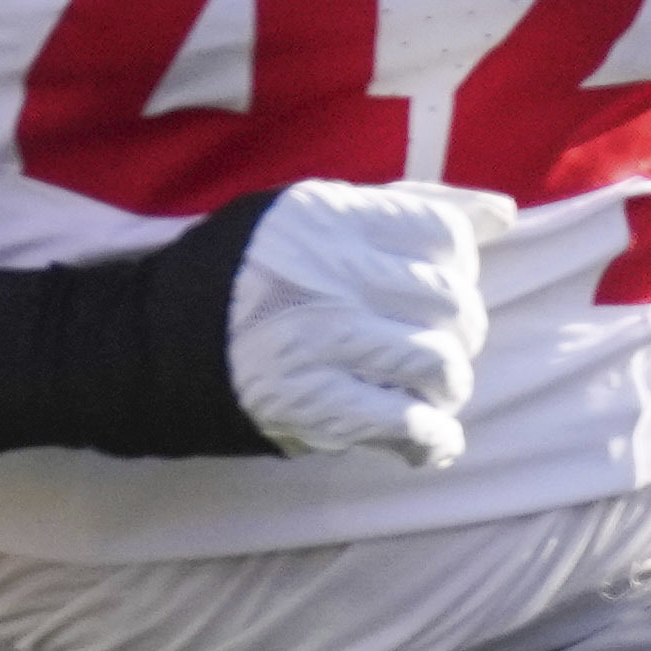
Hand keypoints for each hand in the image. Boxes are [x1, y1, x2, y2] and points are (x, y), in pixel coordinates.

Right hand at [219, 181, 502, 466]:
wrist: (148, 342)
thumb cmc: (242, 274)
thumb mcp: (309, 216)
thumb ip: (402, 207)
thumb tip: (502, 212)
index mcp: (329, 216)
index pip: (442, 233)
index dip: (458, 266)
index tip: (432, 288)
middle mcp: (327, 272)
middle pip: (450, 302)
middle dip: (458, 333)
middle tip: (433, 350)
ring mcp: (319, 339)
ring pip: (439, 363)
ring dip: (447, 387)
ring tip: (427, 395)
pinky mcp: (311, 402)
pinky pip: (408, 421)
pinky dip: (432, 438)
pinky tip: (428, 443)